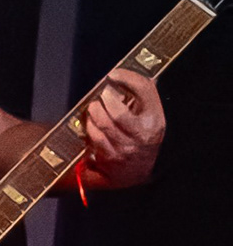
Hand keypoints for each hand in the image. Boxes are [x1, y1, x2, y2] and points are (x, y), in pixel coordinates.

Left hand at [79, 67, 163, 188]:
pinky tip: (91, 124)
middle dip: (105, 100)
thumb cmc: (141, 136)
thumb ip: (139, 95)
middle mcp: (143, 134)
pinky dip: (89, 128)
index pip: (144, 91)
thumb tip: (118, 76)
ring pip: (103, 125)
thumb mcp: (148, 115)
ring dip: (94, 113)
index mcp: (155, 119)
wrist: (138, 171)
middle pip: (118, 112)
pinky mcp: (110, 158)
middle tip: (101, 95)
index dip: (127, 78)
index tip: (114, 74)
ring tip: (94, 108)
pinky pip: (94, 138)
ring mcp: (126, 148)